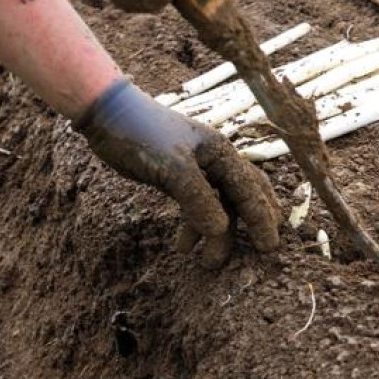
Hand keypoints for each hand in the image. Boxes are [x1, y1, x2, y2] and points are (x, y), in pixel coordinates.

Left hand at [76, 79, 280, 256]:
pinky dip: (195, 226)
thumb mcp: (173, 168)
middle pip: (243, 196)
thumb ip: (198, 199)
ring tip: (206, 262)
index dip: (260, 220)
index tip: (269, 248)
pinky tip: (184, 246)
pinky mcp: (177, 178)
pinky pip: (197, 205)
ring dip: (215, 233)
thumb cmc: (144, 135)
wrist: (109, 117)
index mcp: (222, 153)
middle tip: (256, 254)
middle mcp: (215, 160)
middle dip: (250, 225)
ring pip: (218, 205)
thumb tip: (221, 230)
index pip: (249, 190)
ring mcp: (197, 169)